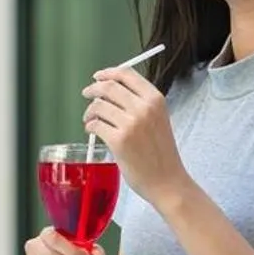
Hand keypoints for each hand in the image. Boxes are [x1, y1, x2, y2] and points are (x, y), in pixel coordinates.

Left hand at [82, 66, 186, 207]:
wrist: (167, 181)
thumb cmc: (161, 153)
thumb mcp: (158, 119)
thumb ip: (140, 103)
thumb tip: (111, 90)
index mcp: (155, 99)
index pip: (127, 75)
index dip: (108, 73)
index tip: (98, 77)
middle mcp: (143, 108)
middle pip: (109, 87)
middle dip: (93, 89)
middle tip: (87, 94)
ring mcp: (131, 124)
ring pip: (99, 106)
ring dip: (90, 111)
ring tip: (90, 119)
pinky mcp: (118, 141)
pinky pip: (95, 125)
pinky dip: (90, 126)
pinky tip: (92, 131)